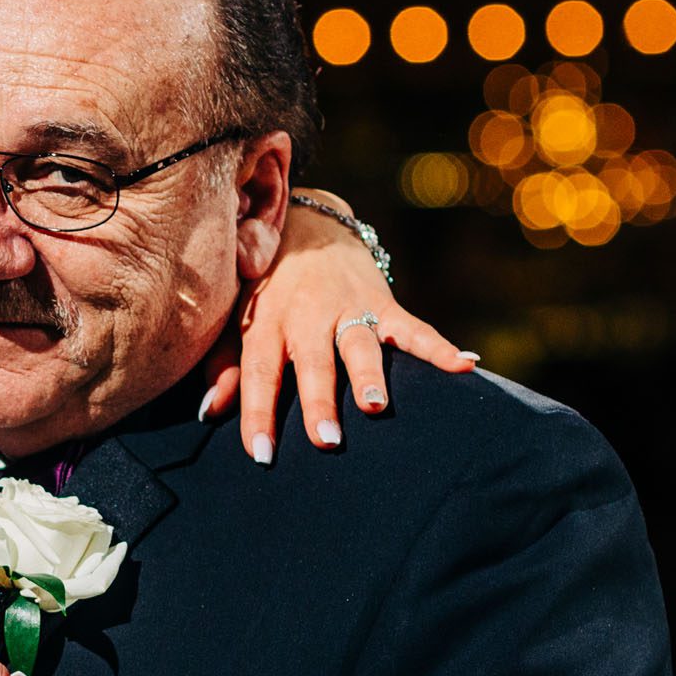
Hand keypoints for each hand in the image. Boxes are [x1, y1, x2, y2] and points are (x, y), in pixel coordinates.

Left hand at [200, 188, 474, 459]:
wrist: (304, 221)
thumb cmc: (262, 285)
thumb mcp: (235, 319)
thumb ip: (225, 365)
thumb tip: (210, 412)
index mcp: (267, 323)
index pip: (259, 374)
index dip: (258, 414)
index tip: (261, 454)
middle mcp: (307, 315)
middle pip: (313, 363)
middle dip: (320, 401)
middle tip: (326, 439)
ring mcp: (348, 307)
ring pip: (361, 344)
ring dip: (370, 375)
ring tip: (378, 405)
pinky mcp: (381, 300)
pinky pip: (414, 327)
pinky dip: (440, 347)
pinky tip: (465, 365)